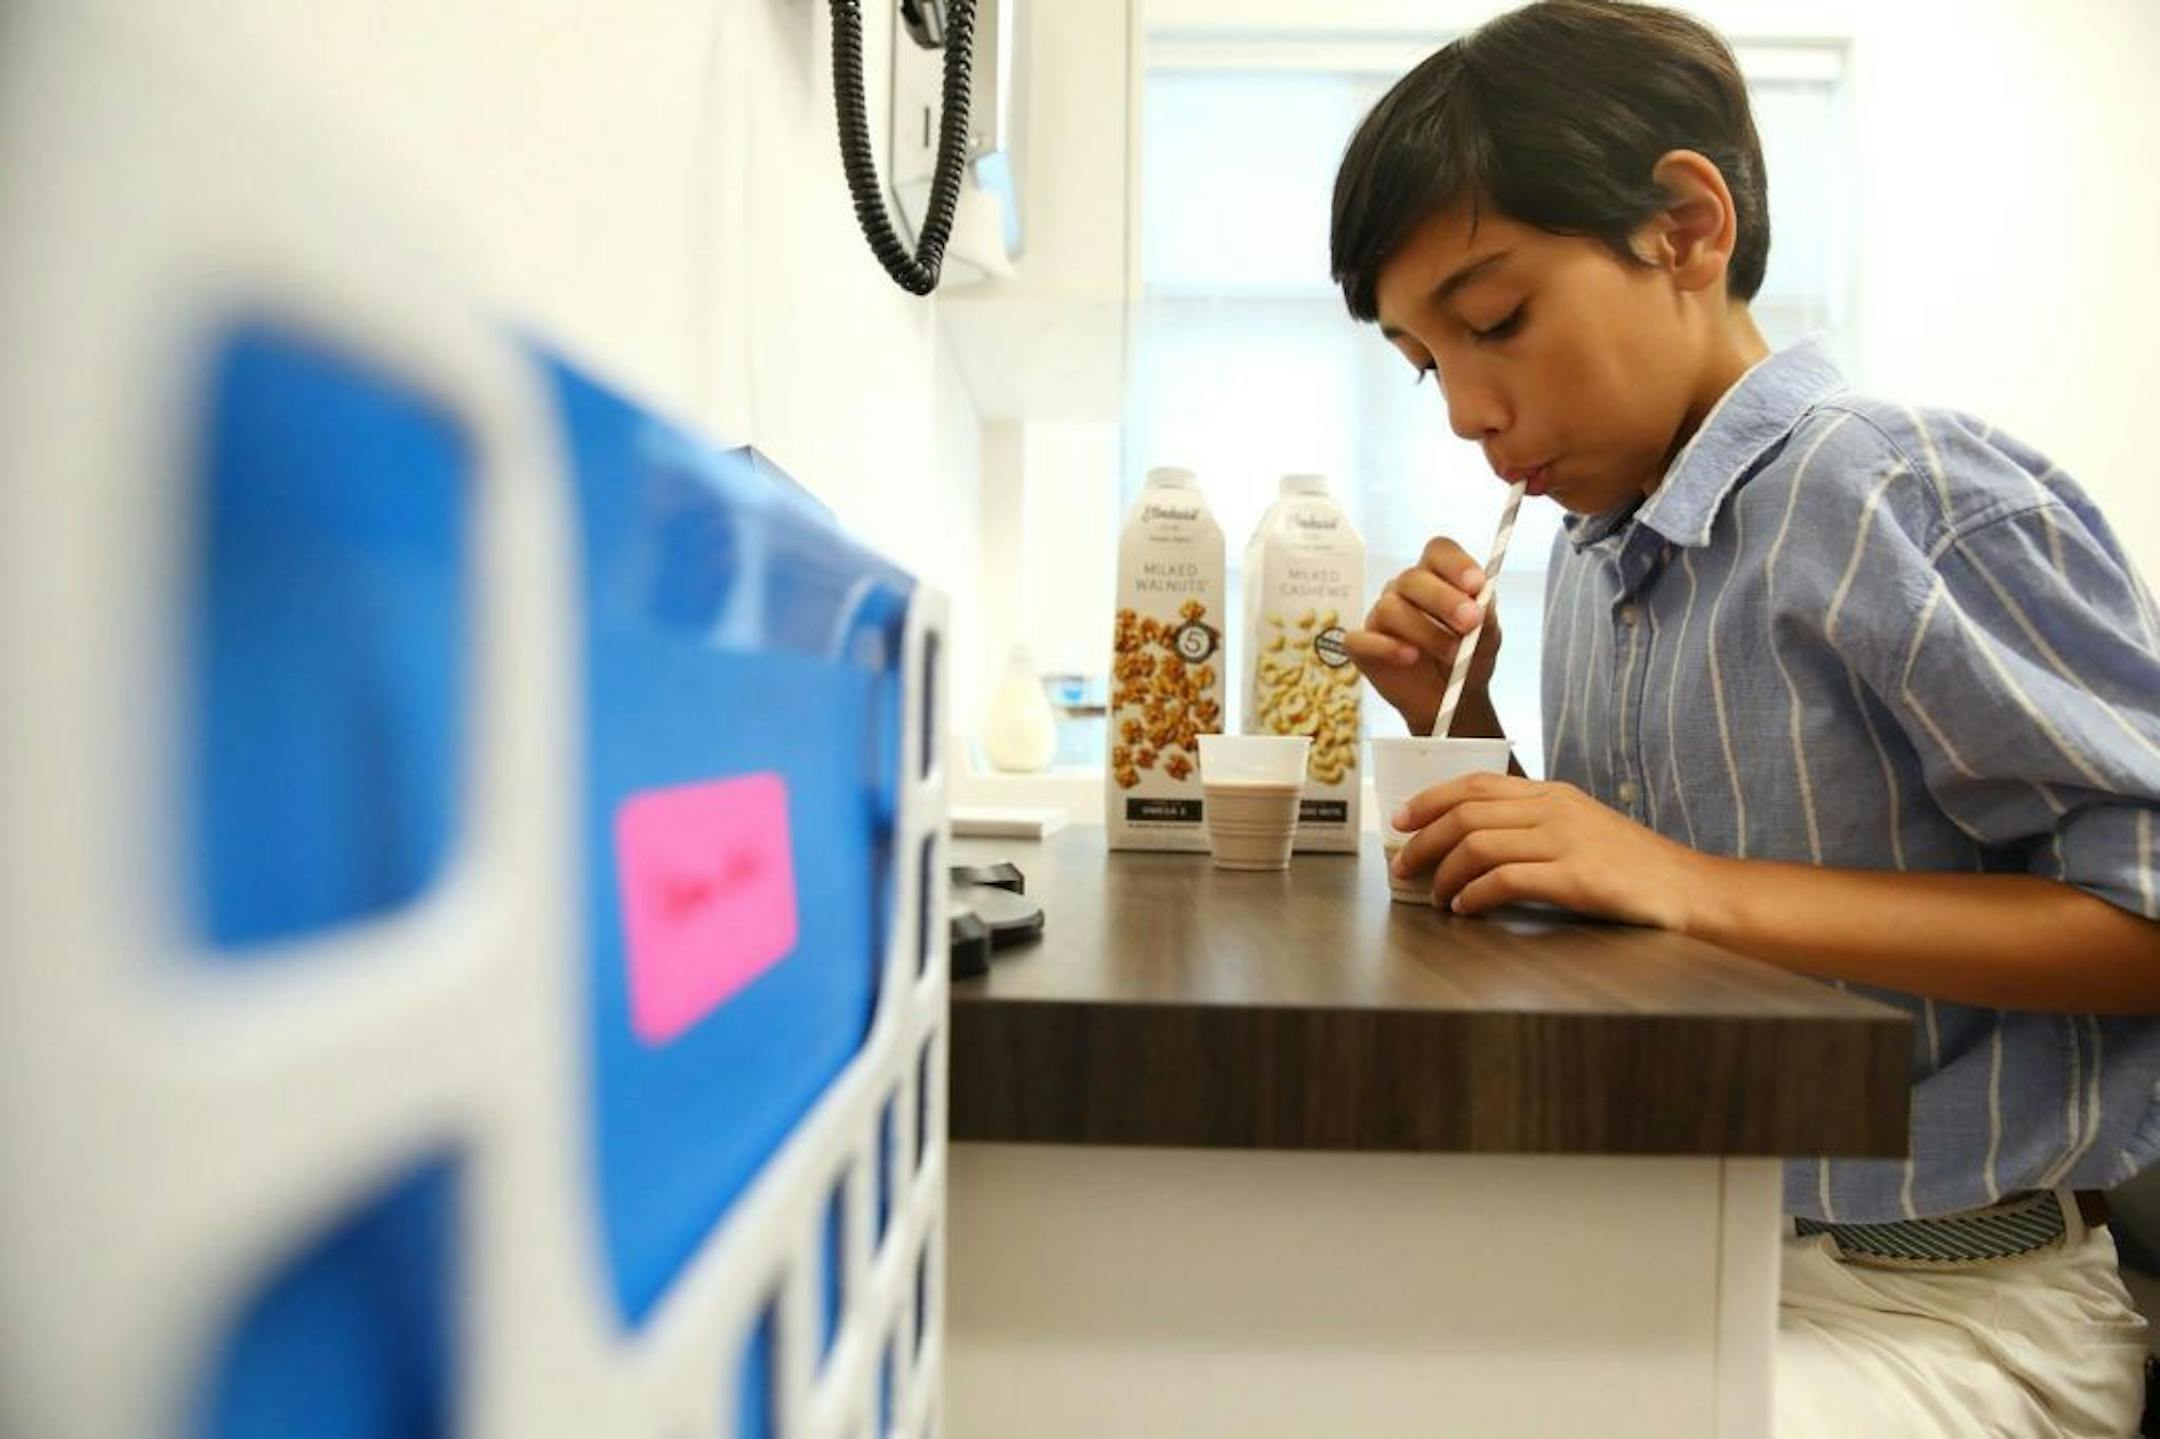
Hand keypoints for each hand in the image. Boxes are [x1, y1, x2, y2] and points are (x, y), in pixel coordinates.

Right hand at [1343, 537, 1501, 735]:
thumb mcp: (1488, 638)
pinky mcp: (1361, 645)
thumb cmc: (1469, 659)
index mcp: (1438, 576)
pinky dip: (1386, 647)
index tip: (1477, 585)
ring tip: (1453, 655)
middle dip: (1444, 599)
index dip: (1456, 564)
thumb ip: (1486, 617)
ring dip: (1425, 631)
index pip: (1438, 551)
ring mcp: (1380, 616)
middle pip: (1413, 578)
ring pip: (1390, 608)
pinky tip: (1410, 657)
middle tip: (1470, 622)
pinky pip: (1359, 638)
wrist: (1454, 700)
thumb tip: (1479, 604)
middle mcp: (1405, 590)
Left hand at [1388, 772, 1707, 927]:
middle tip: (1402, 868)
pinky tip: (1465, 909)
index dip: (1429, 800)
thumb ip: (1533, 828)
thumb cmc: (1633, 869)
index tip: (1400, 820)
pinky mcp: (1575, 877)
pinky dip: (1473, 896)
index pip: (1476, 783)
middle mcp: (1554, 809)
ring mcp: (1566, 840)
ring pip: (1477, 845)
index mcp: (1553, 793)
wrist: (1690, 890)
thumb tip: (1473, 844)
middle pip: (1465, 813)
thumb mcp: (1581, 830)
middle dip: (1422, 841)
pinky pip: (1504, 880)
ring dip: (1444, 874)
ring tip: (1436, 898)